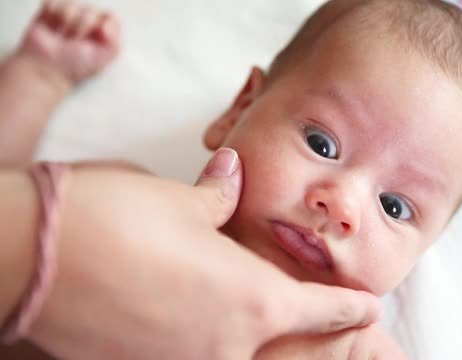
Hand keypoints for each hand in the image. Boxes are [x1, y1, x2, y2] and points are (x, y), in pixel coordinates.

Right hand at [19, 0, 119, 83]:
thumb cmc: (75, 67)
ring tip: (61, 35)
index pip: (110, 16)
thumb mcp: (103, 58)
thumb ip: (115, 41)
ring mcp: (68, 16)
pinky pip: (54, 1)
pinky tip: (51, 26)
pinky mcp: (49, 11)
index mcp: (103, 33)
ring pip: (73, 3)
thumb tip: (106, 24)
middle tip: (74, 41)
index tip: (98, 35)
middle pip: (92, 9)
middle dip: (83, 25)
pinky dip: (52, 13)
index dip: (104, 24)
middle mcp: (87, 23)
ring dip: (66, 20)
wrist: (46, 68)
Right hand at [26, 149, 380, 359]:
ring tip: (213, 299)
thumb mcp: (181, 202)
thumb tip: (232, 172)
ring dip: (236, 332)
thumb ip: (218, 196)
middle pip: (278, 341)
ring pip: (230, 351)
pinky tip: (172, 311)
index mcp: (253, 300)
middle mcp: (227, 345)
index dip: (348, 309)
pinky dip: (192, 337)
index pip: (321, 310)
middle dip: (290, 323)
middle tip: (286, 303)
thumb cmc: (118, 219)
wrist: (31, 257)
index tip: (369, 309)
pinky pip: (185, 355)